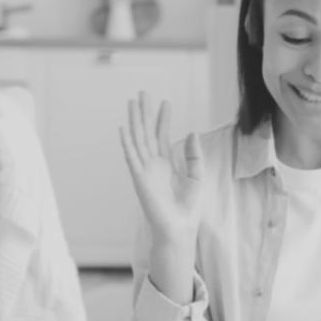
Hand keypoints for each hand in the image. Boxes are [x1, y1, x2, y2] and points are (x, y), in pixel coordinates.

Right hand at [119, 92, 203, 243]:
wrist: (180, 228)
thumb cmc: (188, 208)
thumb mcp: (197, 177)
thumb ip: (194, 156)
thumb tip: (193, 133)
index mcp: (166, 164)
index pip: (162, 136)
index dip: (163, 119)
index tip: (165, 102)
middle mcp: (153, 164)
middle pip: (147, 132)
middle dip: (145, 113)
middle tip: (143, 93)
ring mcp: (145, 170)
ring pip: (138, 139)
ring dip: (135, 121)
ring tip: (133, 102)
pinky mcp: (139, 178)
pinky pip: (131, 157)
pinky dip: (127, 142)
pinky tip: (124, 128)